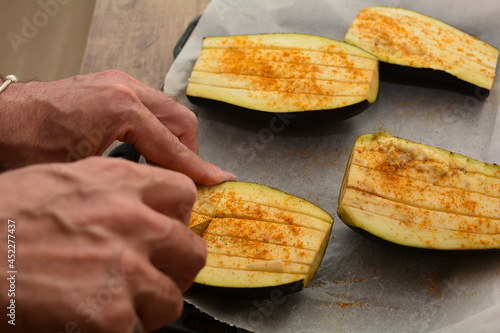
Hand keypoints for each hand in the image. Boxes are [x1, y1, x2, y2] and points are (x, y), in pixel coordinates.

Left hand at [0, 70, 234, 184]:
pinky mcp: (107, 86)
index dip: (198, 169)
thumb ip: (132, 175)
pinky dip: (155, 130)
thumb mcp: (83, 170)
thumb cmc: (20, 145)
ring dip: (173, 140)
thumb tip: (162, 190)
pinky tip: (142, 152)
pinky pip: (148, 107)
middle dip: (189, 152)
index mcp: (120, 106)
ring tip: (163, 170)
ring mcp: (115, 83)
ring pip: (167, 111)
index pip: (174, 144)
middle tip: (187, 181)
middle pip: (181, 120)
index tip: (219, 181)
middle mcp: (123, 87)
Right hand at [0, 157, 205, 332]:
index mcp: (123, 183)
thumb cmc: (5, 216)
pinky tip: (93, 317)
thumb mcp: (67, 180)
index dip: (179, 216)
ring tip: (124, 301)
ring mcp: (127, 269)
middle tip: (159, 274)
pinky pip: (139, 327)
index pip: (185, 195)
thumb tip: (145, 207)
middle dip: (177, 267)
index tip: (170, 229)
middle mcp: (134, 222)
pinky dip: (122, 326)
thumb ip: (117, 190)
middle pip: (192, 251)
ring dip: (153, 303)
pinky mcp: (113, 314)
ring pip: (173, 297)